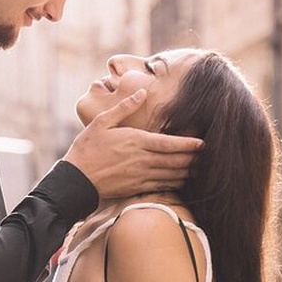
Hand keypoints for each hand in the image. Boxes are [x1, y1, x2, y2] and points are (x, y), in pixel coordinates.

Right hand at [64, 89, 202, 198]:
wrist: (75, 178)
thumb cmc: (86, 148)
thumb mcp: (101, 122)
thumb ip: (124, 108)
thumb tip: (141, 93)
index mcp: (135, 141)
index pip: (169, 143)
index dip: (189, 144)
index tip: (202, 143)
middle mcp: (141, 159)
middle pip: (175, 160)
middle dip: (192, 158)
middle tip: (206, 156)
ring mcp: (140, 175)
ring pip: (171, 174)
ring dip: (187, 171)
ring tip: (198, 168)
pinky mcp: (136, 187)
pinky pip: (161, 186)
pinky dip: (174, 183)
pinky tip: (181, 180)